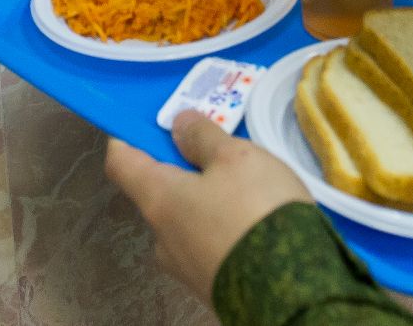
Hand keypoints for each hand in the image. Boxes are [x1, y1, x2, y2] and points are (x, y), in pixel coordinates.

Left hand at [105, 111, 311, 304]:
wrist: (292, 290)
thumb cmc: (255, 211)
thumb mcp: (236, 158)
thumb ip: (203, 137)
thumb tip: (177, 125)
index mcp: (158, 200)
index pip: (120, 162)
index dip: (127, 137)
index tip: (146, 122)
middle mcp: (162, 237)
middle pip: (159, 192)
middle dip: (183, 170)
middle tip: (218, 151)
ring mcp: (186, 267)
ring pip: (188, 220)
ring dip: (208, 200)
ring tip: (248, 188)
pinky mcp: (212, 286)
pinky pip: (210, 244)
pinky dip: (224, 227)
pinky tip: (256, 220)